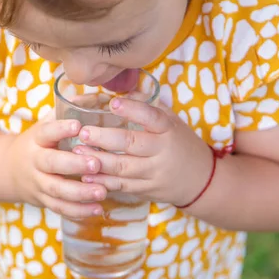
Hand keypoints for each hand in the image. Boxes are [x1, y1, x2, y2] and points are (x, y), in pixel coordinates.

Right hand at [6, 113, 106, 216]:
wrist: (9, 170)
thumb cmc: (41, 142)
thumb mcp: (48, 123)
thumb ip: (70, 110)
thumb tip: (99, 96)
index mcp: (37, 139)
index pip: (47, 131)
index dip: (60, 129)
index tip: (78, 126)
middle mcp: (35, 161)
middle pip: (51, 164)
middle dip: (74, 165)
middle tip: (96, 163)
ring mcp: (38, 183)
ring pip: (56, 190)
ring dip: (80, 193)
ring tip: (102, 191)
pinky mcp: (43, 200)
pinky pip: (60, 208)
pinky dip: (78, 211)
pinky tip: (98, 209)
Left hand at [74, 98, 212, 206]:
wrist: (201, 180)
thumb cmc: (181, 144)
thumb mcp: (173, 122)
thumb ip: (149, 107)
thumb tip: (122, 88)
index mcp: (169, 130)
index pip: (152, 117)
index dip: (133, 110)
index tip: (113, 103)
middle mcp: (162, 151)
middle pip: (131, 144)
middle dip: (104, 138)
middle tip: (83, 132)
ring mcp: (154, 173)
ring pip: (123, 168)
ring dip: (98, 160)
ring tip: (77, 152)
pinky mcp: (147, 189)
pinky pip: (122, 186)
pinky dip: (103, 181)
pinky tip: (86, 175)